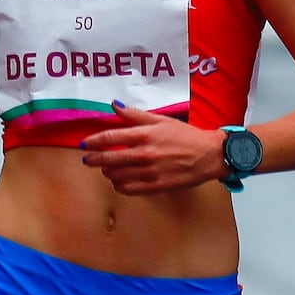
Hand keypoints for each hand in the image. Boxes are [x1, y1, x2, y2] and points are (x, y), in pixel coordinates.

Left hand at [79, 102, 223, 195]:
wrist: (209, 156)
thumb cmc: (186, 136)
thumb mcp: (161, 120)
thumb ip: (135, 115)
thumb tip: (114, 105)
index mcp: (145, 135)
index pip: (110, 138)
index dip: (93, 141)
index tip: (85, 144)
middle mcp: (144, 154)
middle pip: (109, 158)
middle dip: (93, 159)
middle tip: (87, 160)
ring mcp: (149, 172)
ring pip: (116, 175)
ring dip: (107, 172)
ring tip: (107, 168)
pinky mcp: (155, 186)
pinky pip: (128, 189)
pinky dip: (119, 185)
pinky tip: (119, 181)